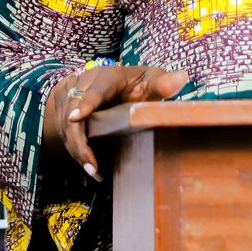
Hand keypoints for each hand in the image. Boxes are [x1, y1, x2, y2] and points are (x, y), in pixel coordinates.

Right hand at [44, 64, 189, 180]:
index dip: (86, 103)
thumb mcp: (148, 78)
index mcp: (106, 79)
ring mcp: (72, 107)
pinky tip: (96, 172)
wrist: (101, 83)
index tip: (76, 117)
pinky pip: (69, 140)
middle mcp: (84, 91)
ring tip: (95, 172)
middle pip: (74, 116)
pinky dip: (80, 156)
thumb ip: (162, 82)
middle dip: (79, 142)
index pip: (94, 91)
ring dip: (80, 153)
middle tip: (92, 164)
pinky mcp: (68, 122)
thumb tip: (183, 78)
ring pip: (69, 131)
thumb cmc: (132, 83)